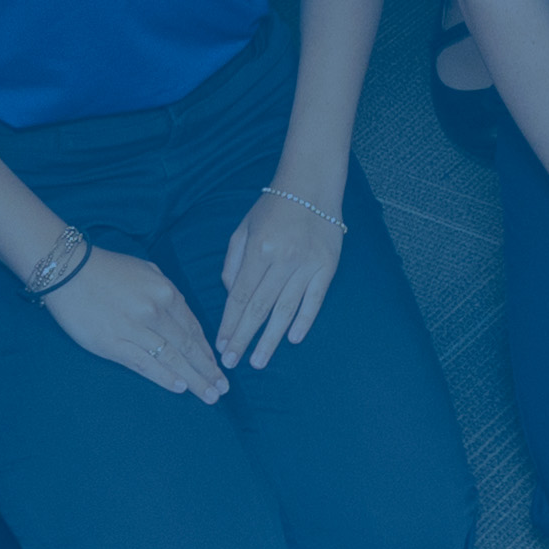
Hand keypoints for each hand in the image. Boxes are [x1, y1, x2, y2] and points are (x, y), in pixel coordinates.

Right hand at [44, 247, 229, 403]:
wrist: (68, 269)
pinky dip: (164, 377)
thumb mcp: (145, 271)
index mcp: (165, 292)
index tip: (218, 367)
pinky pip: (144, 364)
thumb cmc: (107, 269)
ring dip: (193, 379)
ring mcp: (134, 328)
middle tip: (222, 388)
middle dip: (208, 370)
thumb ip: (166, 292)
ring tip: (209, 395)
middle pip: (188, 346)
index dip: (207, 350)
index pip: (193, 328)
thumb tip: (182, 316)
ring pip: (171, 358)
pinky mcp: (113, 343)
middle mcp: (155, 310)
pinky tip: (180, 388)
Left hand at [214, 187, 341, 371]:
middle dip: (244, 338)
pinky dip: (304, 320)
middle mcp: (283, 260)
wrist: (311, 185)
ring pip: (285, 310)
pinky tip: (293, 340)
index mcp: (259, 250)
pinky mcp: (327, 267)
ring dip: (270, 339)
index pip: (240, 296)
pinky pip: (314, 300)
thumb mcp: (243, 229)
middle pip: (259, 308)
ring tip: (258, 362)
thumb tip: (231, 296)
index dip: (229, 324)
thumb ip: (233, 263)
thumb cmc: (272, 207)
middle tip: (232, 363)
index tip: (221, 346)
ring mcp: (307, 265)